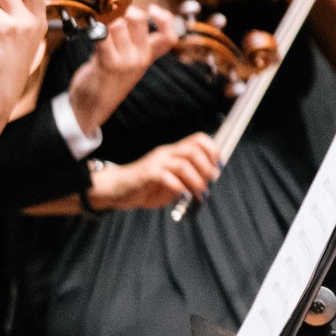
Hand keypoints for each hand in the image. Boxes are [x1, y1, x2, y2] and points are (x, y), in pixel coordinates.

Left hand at [67, 6, 182, 137]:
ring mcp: (125, 61)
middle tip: (108, 11)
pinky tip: (88, 29)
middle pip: (139, 19)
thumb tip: (121, 13)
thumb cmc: (105, 81)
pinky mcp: (107, 63)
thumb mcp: (125, 63)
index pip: (169, 36)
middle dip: (122, 9)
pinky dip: (93, 28)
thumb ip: (128, 42)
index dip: (165, 19)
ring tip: (94, 23)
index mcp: (147, 57)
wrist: (90, 109)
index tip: (153, 9)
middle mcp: (140, 58)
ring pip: (117, 24)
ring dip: (102, 19)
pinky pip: (101, 36)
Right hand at [86, 133, 221, 210]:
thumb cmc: (145, 188)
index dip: (213, 151)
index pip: (198, 140)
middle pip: (194, 150)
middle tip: (210, 183)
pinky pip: (167, 176)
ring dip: (196, 180)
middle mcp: (166, 153)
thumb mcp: (172, 184)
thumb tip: (207, 183)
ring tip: (200, 193)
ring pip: (183, 164)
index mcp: (174, 152)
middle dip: (207, 167)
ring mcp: (156, 162)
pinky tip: (183, 196)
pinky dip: (179, 187)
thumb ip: (187, 181)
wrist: (116, 190)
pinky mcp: (147, 173)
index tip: (219, 167)